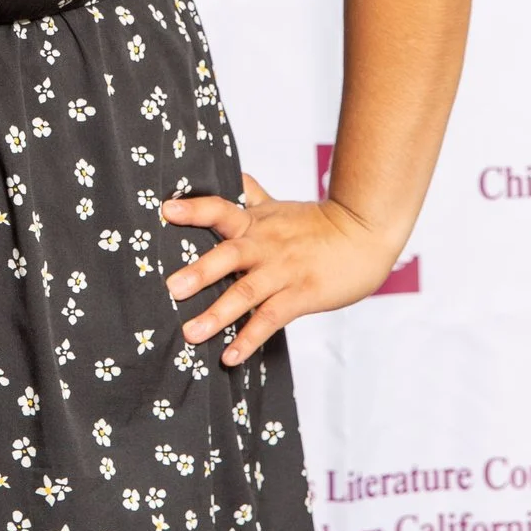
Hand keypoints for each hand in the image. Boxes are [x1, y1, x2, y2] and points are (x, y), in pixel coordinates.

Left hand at [159, 172, 400, 366]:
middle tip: (170, 288)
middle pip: (228, 256)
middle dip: (199, 273)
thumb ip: (251, 195)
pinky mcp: (302, 295)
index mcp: (255, 223)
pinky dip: (249, 338)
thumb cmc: (318, 223)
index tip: (165, 210)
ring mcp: (283, 272)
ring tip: (191, 333)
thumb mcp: (279, 206)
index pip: (220, 209)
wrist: (365, 234)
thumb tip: (230, 174)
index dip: (194, 209)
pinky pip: (271, 318)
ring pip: (246, 292)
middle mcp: (264, 246)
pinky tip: (230, 356)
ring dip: (218, 315)